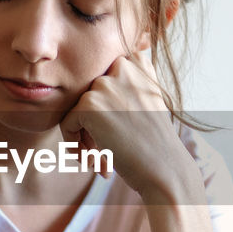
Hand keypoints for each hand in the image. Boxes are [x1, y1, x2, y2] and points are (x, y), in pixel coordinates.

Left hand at [59, 48, 191, 199]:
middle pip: (89, 92)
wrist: (165, 168)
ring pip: (76, 109)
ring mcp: (104, 84)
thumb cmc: (156, 142)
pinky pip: (68, 123)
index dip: (104, 104)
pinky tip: (93, 161)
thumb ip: (125, 86)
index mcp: (138, 63)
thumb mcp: (148, 100)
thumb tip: (93, 89)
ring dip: (84, 136)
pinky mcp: (89, 104)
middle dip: (92, 121)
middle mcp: (122, 67)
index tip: (115, 128)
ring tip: (99, 159)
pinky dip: (74, 144)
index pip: (104, 77)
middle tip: (103, 148)